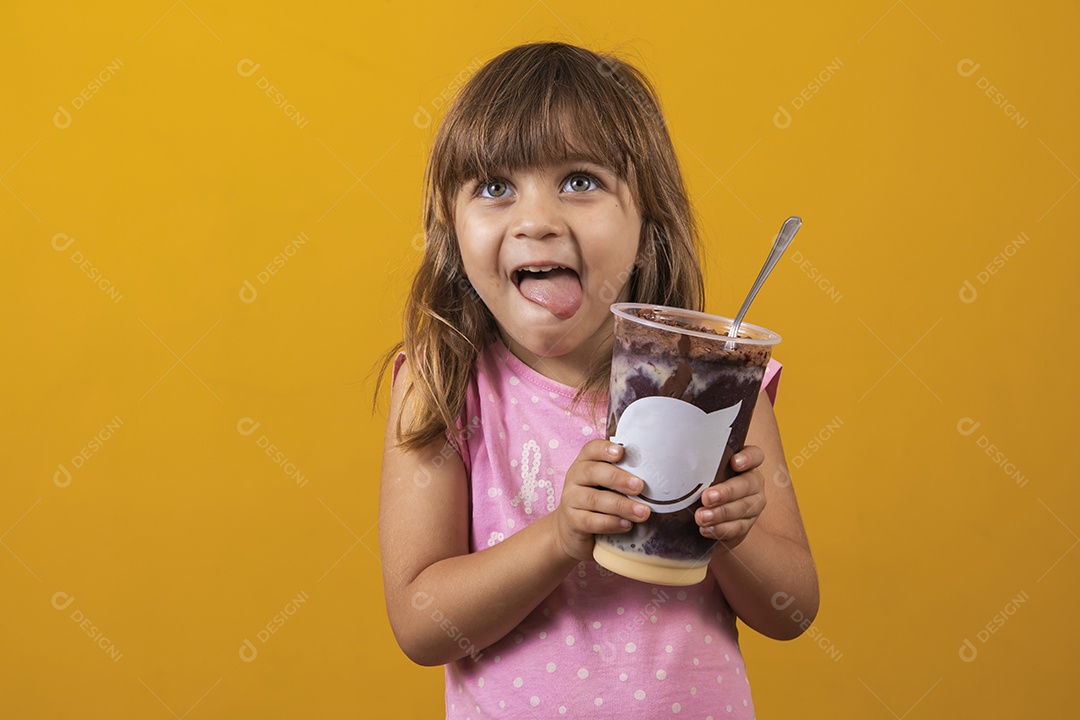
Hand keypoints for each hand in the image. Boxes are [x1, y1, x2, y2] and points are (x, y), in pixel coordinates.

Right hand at [551, 440, 651, 561]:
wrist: (571, 530)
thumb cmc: (596, 500)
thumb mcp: (604, 483)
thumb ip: (621, 474)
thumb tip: (654, 473)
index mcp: (584, 463)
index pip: (591, 449)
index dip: (605, 449)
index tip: (622, 452)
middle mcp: (574, 478)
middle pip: (593, 472)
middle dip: (619, 479)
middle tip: (640, 486)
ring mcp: (571, 500)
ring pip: (595, 499)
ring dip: (622, 506)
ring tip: (642, 512)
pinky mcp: (572, 521)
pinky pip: (592, 521)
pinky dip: (612, 523)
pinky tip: (627, 525)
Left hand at [695, 445, 766, 549]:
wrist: (704, 518)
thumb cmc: (698, 486)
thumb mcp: (698, 473)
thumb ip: (695, 465)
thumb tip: (671, 457)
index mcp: (744, 464)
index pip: (755, 456)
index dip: (748, 458)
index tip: (734, 463)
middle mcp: (752, 482)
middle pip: (748, 484)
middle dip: (727, 492)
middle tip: (706, 497)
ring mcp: (752, 504)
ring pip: (743, 508)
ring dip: (721, 514)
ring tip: (701, 517)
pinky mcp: (746, 524)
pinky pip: (738, 528)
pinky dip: (720, 529)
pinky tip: (705, 529)